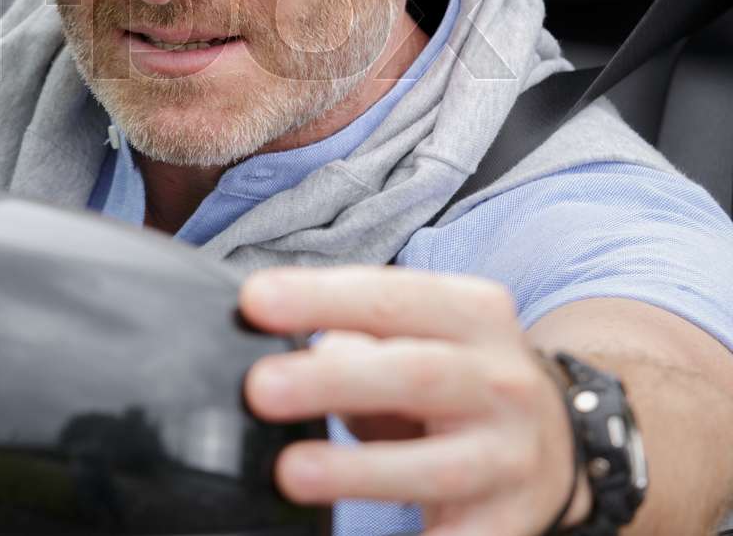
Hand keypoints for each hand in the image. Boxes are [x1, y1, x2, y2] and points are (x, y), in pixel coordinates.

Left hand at [240, 265, 588, 534]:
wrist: (557, 442)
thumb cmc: (449, 379)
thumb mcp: (418, 337)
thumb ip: (358, 338)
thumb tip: (287, 358)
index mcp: (474, 315)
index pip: (390, 297)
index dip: (321, 298)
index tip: (253, 302)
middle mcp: (502, 382)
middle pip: (416, 375)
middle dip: (333, 381)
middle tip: (259, 389)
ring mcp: (511, 458)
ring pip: (437, 467)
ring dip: (359, 471)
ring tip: (291, 472)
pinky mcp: (509, 524)